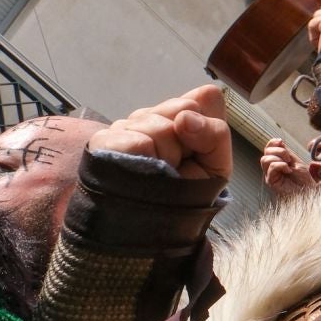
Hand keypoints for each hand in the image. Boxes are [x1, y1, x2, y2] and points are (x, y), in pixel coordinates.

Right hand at [88, 84, 231, 182]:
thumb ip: (215, 135)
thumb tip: (185, 118)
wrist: (152, 223)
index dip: (208, 126)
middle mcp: (154, 114)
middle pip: (184, 107)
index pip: (206, 96)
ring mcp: (128, 124)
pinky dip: (148, 162)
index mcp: (182, 115)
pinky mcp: (105, 140)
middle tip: (176, 164)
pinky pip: (138, 141)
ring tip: (158, 171)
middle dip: (187, 143)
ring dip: (167, 156)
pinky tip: (142, 173)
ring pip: (161, 126)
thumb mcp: (215, 165)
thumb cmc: (185, 191)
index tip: (200, 150)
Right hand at [259, 138, 320, 196]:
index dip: (273, 142)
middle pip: (265, 153)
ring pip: (265, 159)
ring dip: (279, 158)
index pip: (268, 148)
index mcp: (278, 161)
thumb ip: (286, 152)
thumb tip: (278, 141)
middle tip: (289, 159)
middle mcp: (272, 168)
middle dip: (279, 151)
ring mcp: (270, 175)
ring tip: (289, 165)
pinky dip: (280, 165)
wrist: (308, 191)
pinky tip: (288, 170)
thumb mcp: (296, 161)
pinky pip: (271, 168)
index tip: (282, 142)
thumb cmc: (304, 179)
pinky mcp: (271, 182)